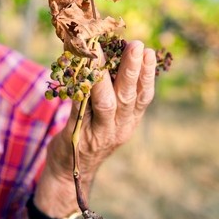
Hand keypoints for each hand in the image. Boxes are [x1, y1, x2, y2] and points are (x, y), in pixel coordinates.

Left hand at [37, 40, 156, 209]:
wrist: (68, 173)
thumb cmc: (89, 137)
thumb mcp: (108, 119)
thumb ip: (114, 96)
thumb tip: (112, 58)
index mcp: (129, 122)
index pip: (144, 96)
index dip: (148, 74)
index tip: (150, 53)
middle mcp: (118, 128)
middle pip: (129, 96)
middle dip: (132, 69)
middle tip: (137, 45)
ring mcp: (99, 133)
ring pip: (106, 103)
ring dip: (105, 76)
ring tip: (100, 53)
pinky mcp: (77, 135)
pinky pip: (79, 109)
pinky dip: (79, 88)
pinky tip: (76, 70)